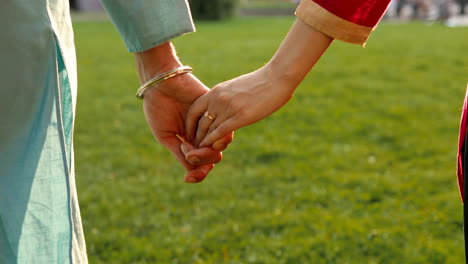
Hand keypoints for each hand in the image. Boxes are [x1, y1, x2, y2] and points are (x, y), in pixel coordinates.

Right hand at [136, 42, 232, 182]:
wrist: (160, 83)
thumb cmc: (158, 107)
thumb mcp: (166, 135)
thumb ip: (180, 153)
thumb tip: (191, 171)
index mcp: (190, 141)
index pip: (201, 163)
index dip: (198, 174)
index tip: (189, 179)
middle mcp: (203, 133)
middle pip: (213, 156)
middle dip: (203, 163)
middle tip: (189, 155)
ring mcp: (211, 122)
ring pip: (220, 145)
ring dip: (207, 152)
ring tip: (192, 149)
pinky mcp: (217, 110)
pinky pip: (224, 128)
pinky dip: (213, 138)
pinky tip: (200, 139)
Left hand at [185, 18, 331, 146]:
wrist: (276, 77)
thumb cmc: (261, 82)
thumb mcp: (237, 88)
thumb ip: (227, 98)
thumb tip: (226, 107)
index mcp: (216, 91)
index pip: (194, 109)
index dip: (190, 124)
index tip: (190, 133)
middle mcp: (218, 99)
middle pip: (199, 122)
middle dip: (195, 136)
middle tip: (193, 147)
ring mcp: (228, 108)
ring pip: (207, 129)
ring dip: (202, 142)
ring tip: (200, 152)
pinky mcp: (239, 116)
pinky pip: (220, 132)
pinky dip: (212, 141)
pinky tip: (210, 148)